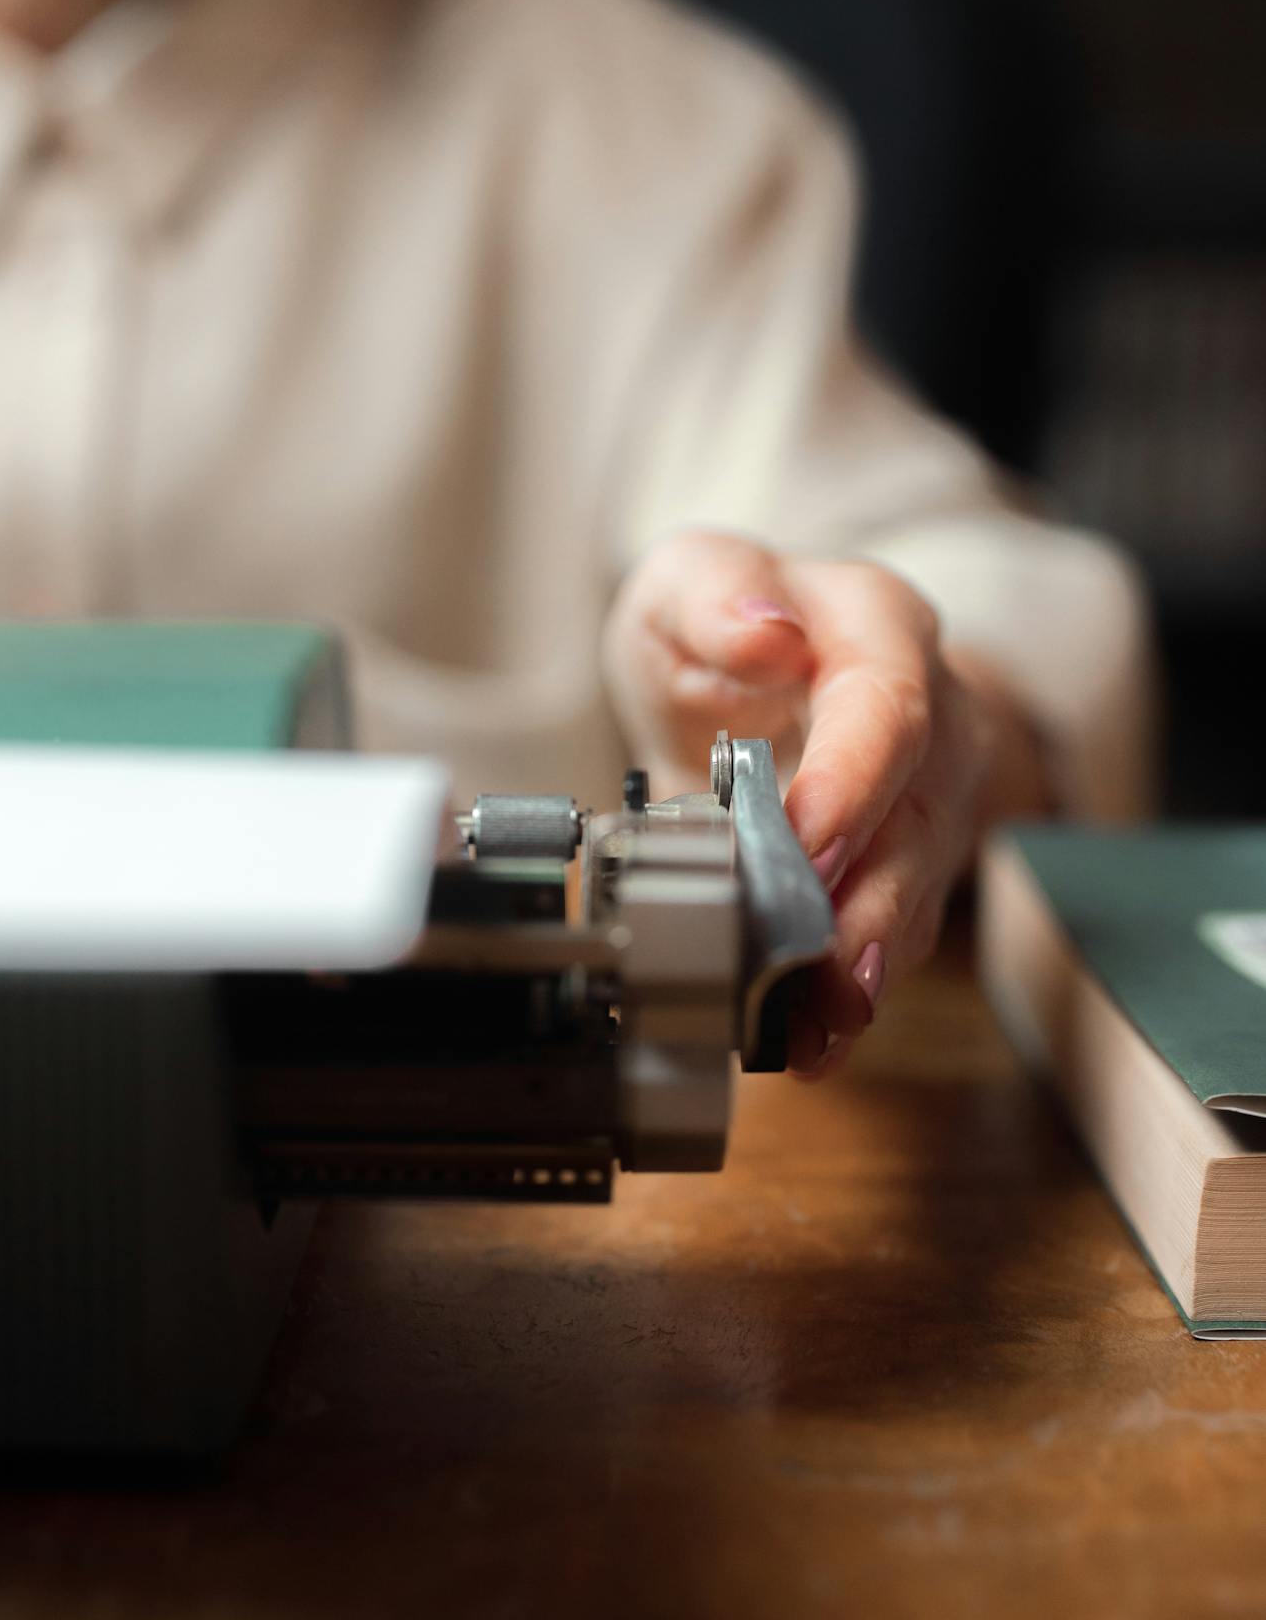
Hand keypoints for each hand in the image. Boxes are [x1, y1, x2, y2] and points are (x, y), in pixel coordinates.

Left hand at [602, 531, 1051, 1075]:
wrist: (741, 681)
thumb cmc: (716, 632)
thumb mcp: (687, 580)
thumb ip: (713, 594)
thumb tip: (763, 631)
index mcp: (878, 627)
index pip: (888, 704)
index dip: (852, 778)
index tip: (803, 837)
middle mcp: (932, 712)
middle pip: (920, 812)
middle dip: (869, 896)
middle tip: (820, 962)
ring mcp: (932, 796)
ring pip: (919, 887)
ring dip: (866, 962)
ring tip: (816, 1026)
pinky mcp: (909, 866)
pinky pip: (896, 932)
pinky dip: (852, 991)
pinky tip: (813, 1039)